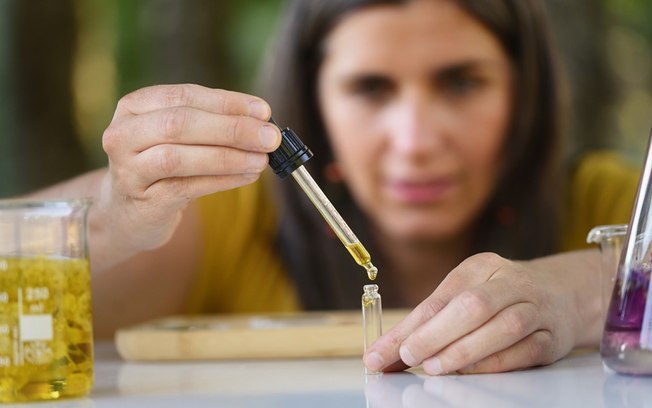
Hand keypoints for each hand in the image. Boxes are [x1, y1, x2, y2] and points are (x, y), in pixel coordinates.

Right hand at [98, 84, 280, 252]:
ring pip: (179, 158)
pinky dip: (222, 181)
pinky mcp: (143, 201)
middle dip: (231, 129)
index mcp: (134, 106)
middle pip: (179, 124)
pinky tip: (247, 177)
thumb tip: (262, 120)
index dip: (227, 102)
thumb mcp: (178, 136)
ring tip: (261, 160)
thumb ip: (213, 122)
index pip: (185, 96)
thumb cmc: (161, 166)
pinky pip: (186, 188)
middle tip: (270, 137)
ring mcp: (128, 170)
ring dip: (228, 157)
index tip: (264, 111)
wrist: (128, 212)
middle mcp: (123, 134)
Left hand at [363, 252, 598, 374]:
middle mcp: (510, 282)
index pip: (439, 298)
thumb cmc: (500, 296)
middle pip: (472, 306)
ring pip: (503, 327)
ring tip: (435, 367)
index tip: (381, 352)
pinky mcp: (553, 335)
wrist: (563, 293)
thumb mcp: (465, 294)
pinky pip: (526, 350)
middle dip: (435, 335)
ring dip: (465, 350)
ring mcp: (536, 307)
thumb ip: (429, 322)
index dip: (408, 327)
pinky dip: (496, 363)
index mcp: (481, 266)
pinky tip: (473, 372)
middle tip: (408, 357)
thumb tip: (386, 353)